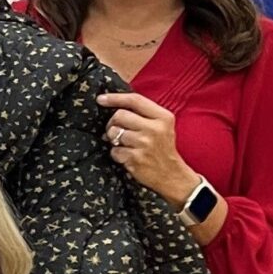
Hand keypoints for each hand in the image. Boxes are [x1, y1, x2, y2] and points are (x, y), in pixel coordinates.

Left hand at [97, 91, 199, 208]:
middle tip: (117, 131)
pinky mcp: (136, 158)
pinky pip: (114, 150)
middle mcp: (155, 128)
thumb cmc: (162, 148)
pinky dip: (117, 154)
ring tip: (126, 145)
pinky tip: (128, 156)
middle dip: (113, 123)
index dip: (115, 98)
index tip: (100, 99)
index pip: (135, 100)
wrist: (171, 175)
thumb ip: (143, 114)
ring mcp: (145, 144)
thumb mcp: (161, 126)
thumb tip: (112, 107)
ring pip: (114, 133)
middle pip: (120, 115)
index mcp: (163, 117)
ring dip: (114, 140)